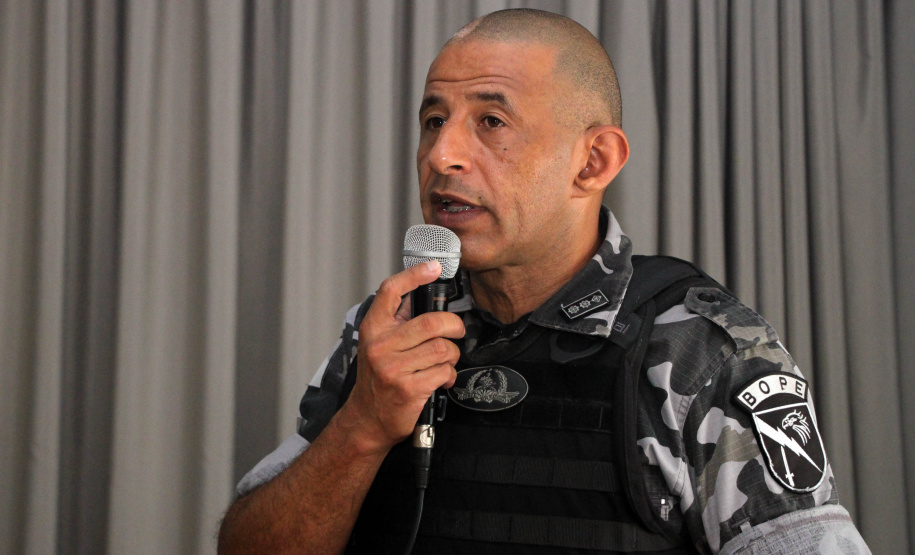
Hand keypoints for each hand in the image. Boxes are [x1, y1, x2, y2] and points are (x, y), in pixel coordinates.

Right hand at [343, 261, 464, 454]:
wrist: (367, 419)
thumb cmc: (377, 379)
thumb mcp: (378, 344)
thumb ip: (397, 321)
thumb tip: (422, 291)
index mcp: (373, 328)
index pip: (391, 291)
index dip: (414, 275)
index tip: (433, 267)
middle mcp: (380, 345)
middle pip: (432, 322)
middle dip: (454, 326)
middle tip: (457, 332)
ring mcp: (393, 368)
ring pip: (443, 349)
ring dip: (451, 356)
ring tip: (444, 362)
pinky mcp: (408, 389)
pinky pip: (444, 372)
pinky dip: (449, 376)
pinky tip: (440, 380)